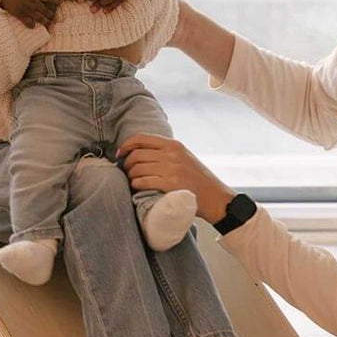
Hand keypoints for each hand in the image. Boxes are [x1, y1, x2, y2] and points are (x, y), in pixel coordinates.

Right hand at [0, 0, 60, 28]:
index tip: (61, 1)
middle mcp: (32, 2)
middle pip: (45, 10)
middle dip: (51, 14)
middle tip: (54, 17)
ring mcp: (26, 9)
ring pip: (38, 17)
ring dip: (45, 22)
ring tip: (49, 24)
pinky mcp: (20, 14)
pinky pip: (27, 22)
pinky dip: (31, 25)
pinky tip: (34, 26)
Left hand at [116, 134, 234, 223]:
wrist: (216, 198)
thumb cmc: (199, 181)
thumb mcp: (185, 158)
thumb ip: (167, 153)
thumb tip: (142, 152)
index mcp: (174, 145)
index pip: (142, 138)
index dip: (126, 145)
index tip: (120, 154)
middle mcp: (171, 154)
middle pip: (137, 154)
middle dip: (126, 164)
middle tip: (126, 172)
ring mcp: (171, 169)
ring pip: (137, 168)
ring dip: (131, 176)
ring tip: (132, 181)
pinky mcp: (170, 184)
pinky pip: (143, 181)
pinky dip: (136, 184)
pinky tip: (137, 187)